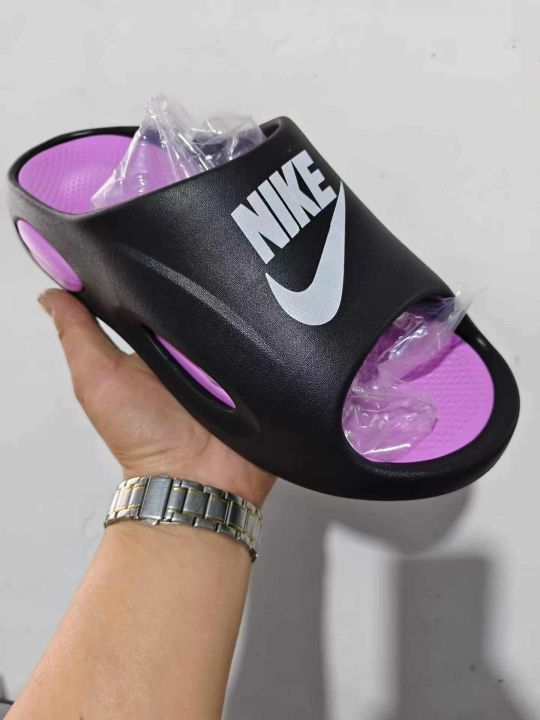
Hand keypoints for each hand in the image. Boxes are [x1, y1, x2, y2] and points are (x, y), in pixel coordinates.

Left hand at [38, 289, 274, 505]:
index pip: (156, 293)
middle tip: (190, 304)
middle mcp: (191, 347)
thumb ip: (77, 336)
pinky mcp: (258, 370)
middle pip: (199, 299)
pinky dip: (259, 338)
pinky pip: (264, 341)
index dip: (154, 273)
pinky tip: (249, 339)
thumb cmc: (146, 441)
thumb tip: (52, 296)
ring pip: (234, 314)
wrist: (196, 483)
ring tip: (217, 335)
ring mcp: (226, 358)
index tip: (152, 259)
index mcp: (155, 342)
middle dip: (197, 289)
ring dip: (230, 314)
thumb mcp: (99, 382)